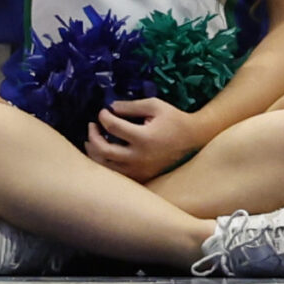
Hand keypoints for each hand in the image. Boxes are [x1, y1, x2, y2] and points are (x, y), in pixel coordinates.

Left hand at [83, 95, 199, 181]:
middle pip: (103, 150)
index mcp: (143, 137)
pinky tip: (103, 154)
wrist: (192, 139)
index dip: (103, 117)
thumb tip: (110, 108)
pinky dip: (105, 164)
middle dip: (92, 136)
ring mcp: (139, 170)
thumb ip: (131, 106)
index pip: (113, 127)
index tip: (103, 111)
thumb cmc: (173, 119)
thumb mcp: (154, 105)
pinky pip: (116, 175)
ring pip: (106, 167)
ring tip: (91, 141)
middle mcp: (139, 157)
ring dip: (94, 153)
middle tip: (92, 125)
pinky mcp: (141, 177)